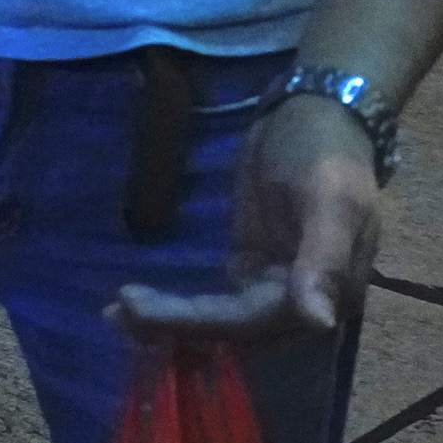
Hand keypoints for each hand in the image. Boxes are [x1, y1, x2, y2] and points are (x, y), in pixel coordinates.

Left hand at [108, 94, 380, 345]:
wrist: (319, 113)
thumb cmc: (327, 152)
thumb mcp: (330, 200)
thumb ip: (324, 261)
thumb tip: (318, 323)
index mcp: (329, 295)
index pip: (254, 323)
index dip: (199, 323)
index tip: (139, 310)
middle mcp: (300, 302)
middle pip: (233, 329)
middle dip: (175, 325)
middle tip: (112, 314)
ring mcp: (273, 283)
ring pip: (221, 319)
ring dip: (173, 322)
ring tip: (114, 316)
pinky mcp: (251, 264)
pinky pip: (216, 300)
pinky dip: (182, 306)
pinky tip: (143, 306)